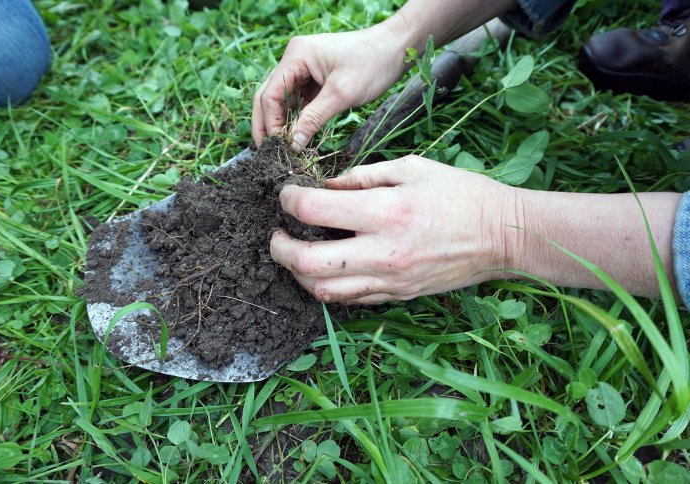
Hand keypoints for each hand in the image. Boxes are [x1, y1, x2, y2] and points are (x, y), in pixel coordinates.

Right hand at [252, 24, 407, 149]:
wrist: (396, 48)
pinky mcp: (314, 78)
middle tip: (268, 153)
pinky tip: (297, 136)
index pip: (270, 94)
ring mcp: (303, 68)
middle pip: (269, 96)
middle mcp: (294, 59)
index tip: (275, 148)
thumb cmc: (372, 63)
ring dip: (281, 123)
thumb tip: (292, 145)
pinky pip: (298, 100)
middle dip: (268, 125)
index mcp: (296, 56)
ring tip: (282, 149)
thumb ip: (313, 119)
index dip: (269, 123)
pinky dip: (296, 118)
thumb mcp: (341, 94)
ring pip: (282, 100)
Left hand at [269, 156, 517, 303]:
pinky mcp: (397, 296)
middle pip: (309, 262)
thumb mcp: (412, 168)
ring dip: (299, 274)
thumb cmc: (462, 194)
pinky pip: (349, 300)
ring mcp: (390, 280)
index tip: (287, 194)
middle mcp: (383, 252)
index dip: (289, 199)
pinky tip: (326, 268)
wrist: (503, 236)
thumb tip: (325, 185)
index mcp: (386, 212)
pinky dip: (327, 286)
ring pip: (323, 291)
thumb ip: (363, 176)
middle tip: (276, 235)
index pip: (315, 209)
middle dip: (280, 248)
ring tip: (295, 254)